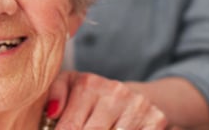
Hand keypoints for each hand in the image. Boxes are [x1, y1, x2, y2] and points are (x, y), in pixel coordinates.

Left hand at [45, 71, 166, 128]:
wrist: (129, 97)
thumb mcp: (69, 87)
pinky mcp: (156, 119)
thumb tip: (52, 112)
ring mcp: (138, 106)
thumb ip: (55, 94)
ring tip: (103, 129)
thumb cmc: (90, 97)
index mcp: (89, 84)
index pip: (69, 127)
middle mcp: (115, 92)